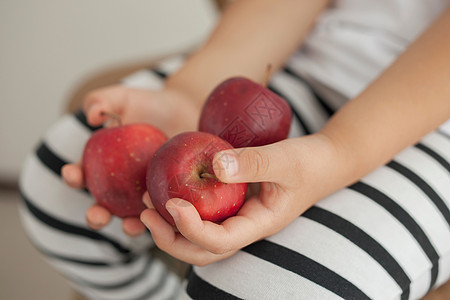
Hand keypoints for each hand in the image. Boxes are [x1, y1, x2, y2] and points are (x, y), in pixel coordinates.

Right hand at [61, 85, 199, 235]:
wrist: (186, 110)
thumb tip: (93, 117)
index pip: (81, 175)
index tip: (72, 172)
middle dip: (95, 216)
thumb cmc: (150, 104)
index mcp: (102, 166)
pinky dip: (163, 218)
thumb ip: (101, 100)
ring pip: (134, 217)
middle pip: (103, 207)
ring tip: (132, 225)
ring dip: (128, 226)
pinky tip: (165, 218)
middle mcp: (120, 186)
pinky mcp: (169, 197)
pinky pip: (164, 212)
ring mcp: (145, 194)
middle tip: (97, 215)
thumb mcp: (123, 97)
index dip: (73, 177)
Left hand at [140, 133, 342, 264]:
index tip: (172, 204)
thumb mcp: (286, 159)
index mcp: (259, 224)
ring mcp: (239, 217)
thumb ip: (254, 162)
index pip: (220, 242)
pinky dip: (181, 209)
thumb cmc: (310, 161)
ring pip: (199, 238)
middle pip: (202, 251)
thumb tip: (215, 166)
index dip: (192, 229)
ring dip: (170, 226)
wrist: (323, 161)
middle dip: (169, 238)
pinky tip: (167, 188)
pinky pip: (203, 215)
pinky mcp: (234, 204)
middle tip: (144, 212)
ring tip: (146, 202)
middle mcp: (246, 227)